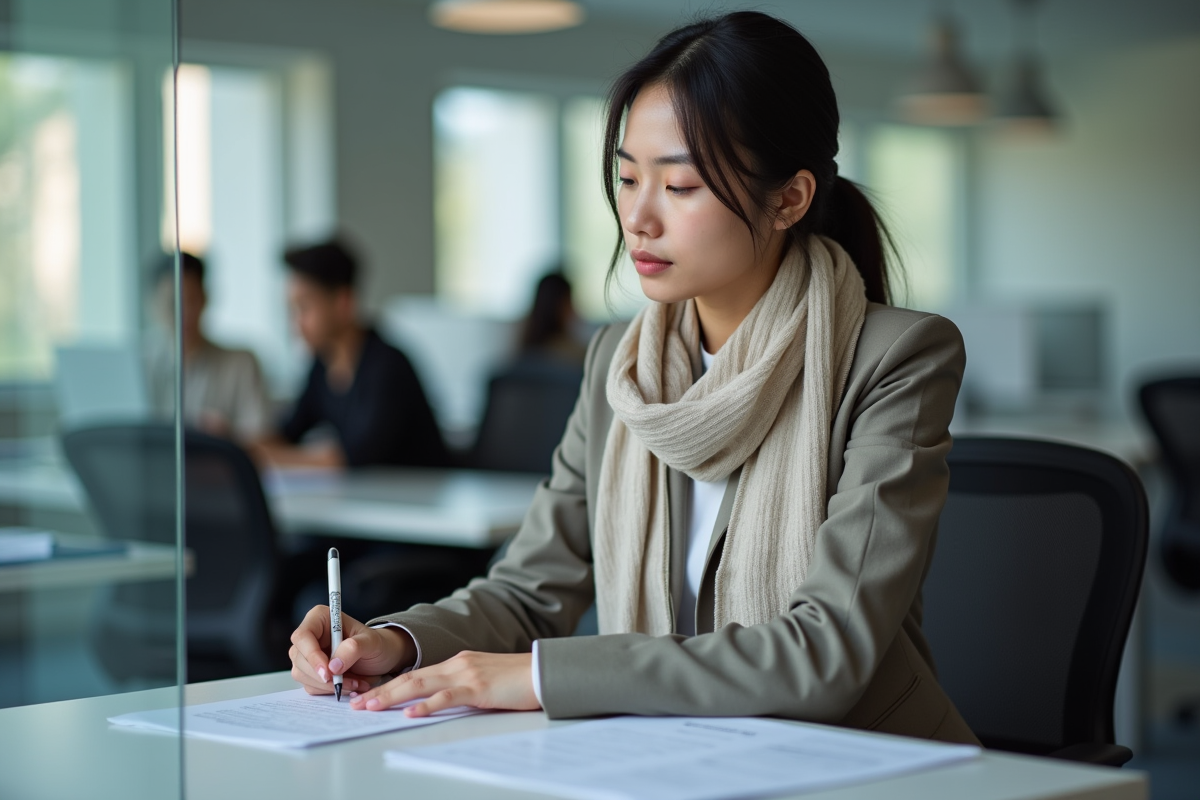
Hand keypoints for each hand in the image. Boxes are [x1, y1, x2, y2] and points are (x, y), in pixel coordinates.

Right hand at [288, 605, 414, 694]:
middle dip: (324, 675)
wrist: (382, 658)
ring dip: (329, 685)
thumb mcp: (372, 642)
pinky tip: (350, 686)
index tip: (328, 672)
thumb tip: (333, 666)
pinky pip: (311, 686)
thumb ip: (354, 648)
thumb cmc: (377, 644)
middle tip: (349, 682)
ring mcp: (307, 655)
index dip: (312, 655)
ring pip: (303, 675)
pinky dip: (330, 690)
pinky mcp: (311, 673)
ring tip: (357, 683)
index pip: (303, 636)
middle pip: (300, 659)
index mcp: (320, 618)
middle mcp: (310, 636)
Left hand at [349, 651, 539, 717]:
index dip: (390, 686)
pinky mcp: (478, 688)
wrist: (543, 671)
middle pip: (410, 678)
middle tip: (357, 704)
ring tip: (371, 707)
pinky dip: (425, 705)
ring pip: (420, 685)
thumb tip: (444, 702)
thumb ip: (464, 687)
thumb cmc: (518, 680)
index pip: (416, 675)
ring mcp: (467, 674)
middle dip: (381, 691)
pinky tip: (410, 713)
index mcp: (458, 663)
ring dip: (392, 697)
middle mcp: (457, 664)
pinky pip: (446, 697)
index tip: (370, 696)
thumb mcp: (485, 680)